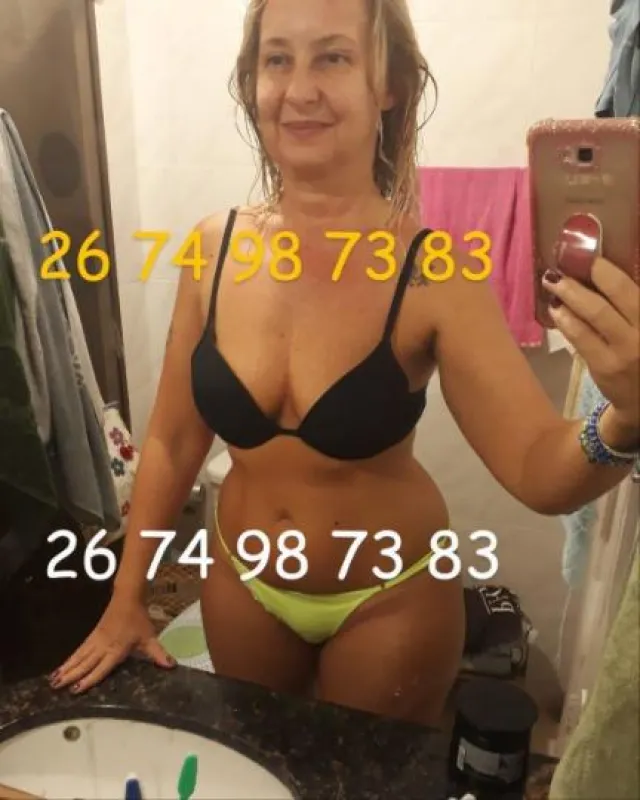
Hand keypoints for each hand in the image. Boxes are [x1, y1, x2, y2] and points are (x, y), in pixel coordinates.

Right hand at [48, 595, 175, 693]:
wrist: (127, 598)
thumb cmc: (138, 620)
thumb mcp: (149, 637)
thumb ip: (158, 654)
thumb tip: (171, 666)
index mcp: (116, 650)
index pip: (101, 668)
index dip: (89, 679)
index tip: (76, 689)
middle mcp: (103, 646)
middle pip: (85, 663)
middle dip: (71, 675)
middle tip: (56, 687)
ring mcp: (96, 640)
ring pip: (79, 656)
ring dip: (67, 667)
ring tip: (53, 679)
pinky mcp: (93, 634)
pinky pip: (80, 649)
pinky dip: (70, 658)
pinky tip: (63, 665)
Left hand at [542, 257, 639, 432]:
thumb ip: (628, 305)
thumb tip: (597, 274)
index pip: (631, 285)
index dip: (607, 268)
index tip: (587, 253)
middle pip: (616, 293)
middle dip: (588, 273)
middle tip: (564, 262)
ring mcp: (626, 349)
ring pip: (595, 314)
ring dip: (570, 294)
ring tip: (552, 282)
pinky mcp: (606, 367)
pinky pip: (581, 338)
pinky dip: (566, 320)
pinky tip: (556, 311)